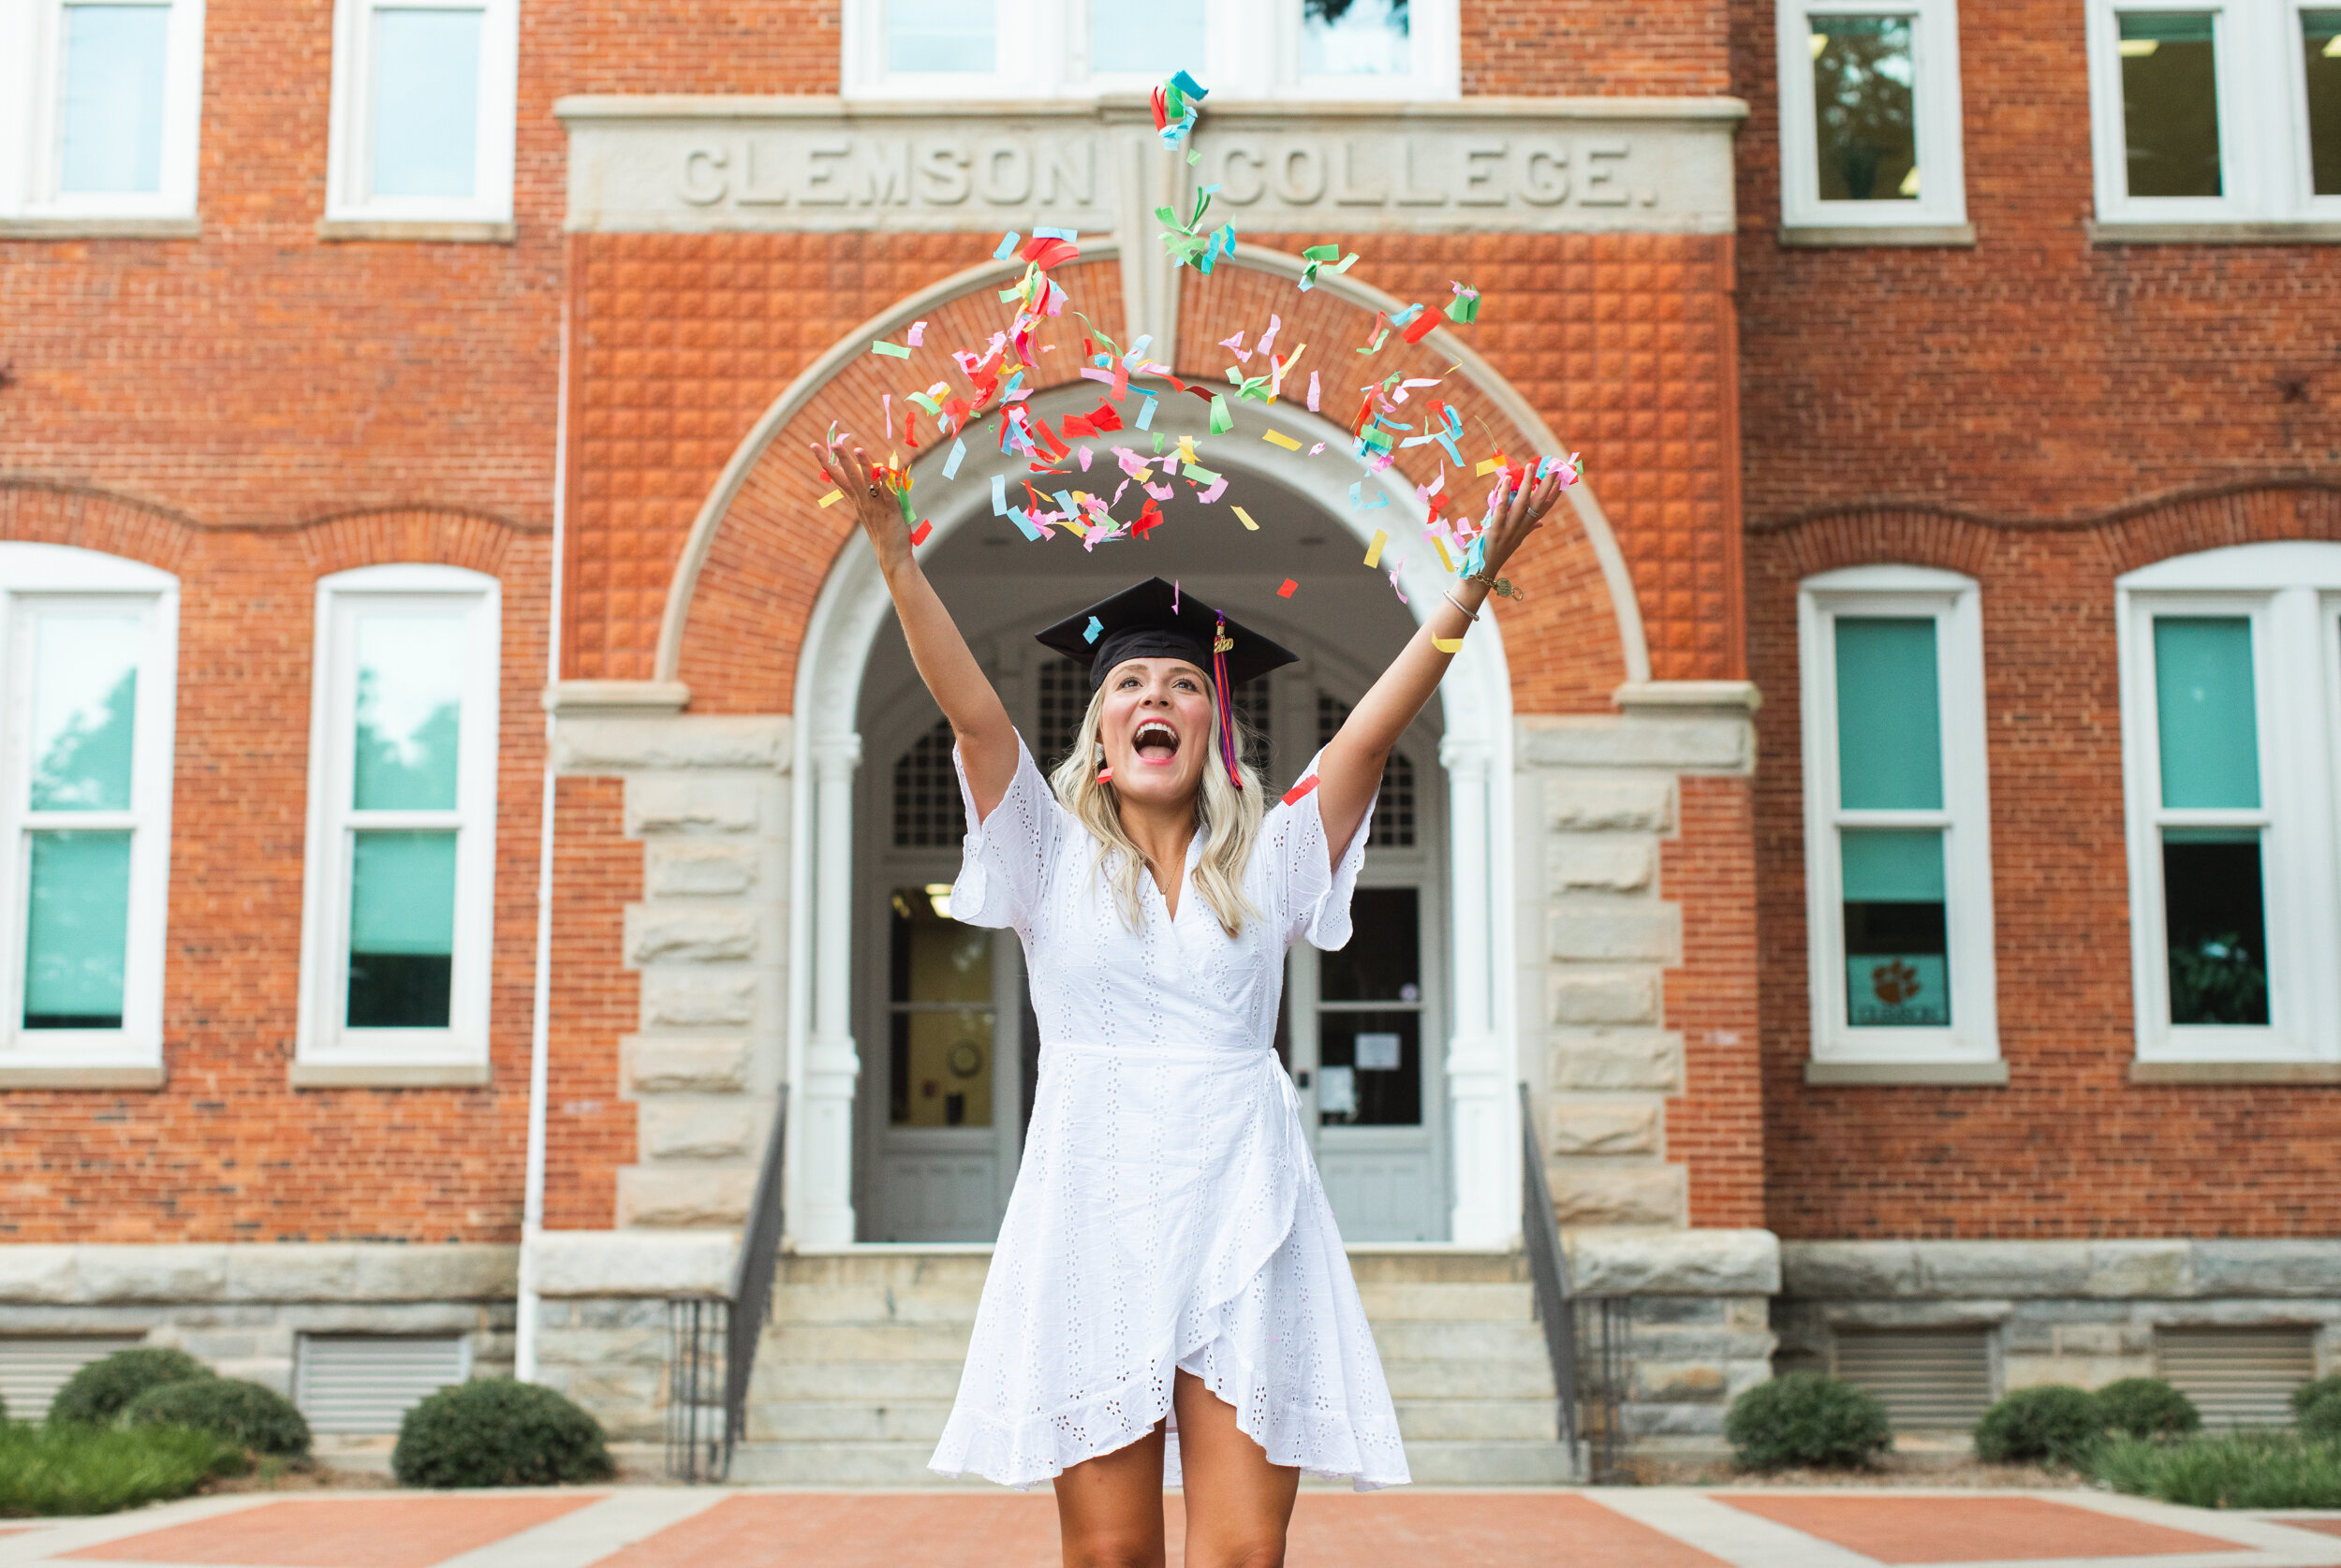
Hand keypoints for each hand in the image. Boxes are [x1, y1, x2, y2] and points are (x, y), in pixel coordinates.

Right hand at [812, 432, 913, 574]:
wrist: (892, 556)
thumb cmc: (881, 531)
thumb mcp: (867, 510)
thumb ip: (861, 494)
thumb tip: (856, 479)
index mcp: (856, 500)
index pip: (838, 477)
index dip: (825, 461)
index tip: (814, 446)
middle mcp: (863, 502)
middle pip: (849, 477)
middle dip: (841, 459)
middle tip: (833, 443)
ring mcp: (876, 506)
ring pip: (867, 482)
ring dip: (863, 466)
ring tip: (857, 450)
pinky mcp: (891, 512)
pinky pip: (888, 495)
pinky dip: (887, 482)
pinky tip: (885, 470)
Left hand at [1478, 463, 1566, 577]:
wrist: (1482, 573)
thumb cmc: (1495, 553)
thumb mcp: (1514, 540)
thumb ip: (1527, 528)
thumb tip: (1540, 522)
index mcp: (1526, 529)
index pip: (1544, 510)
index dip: (1554, 495)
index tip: (1564, 480)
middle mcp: (1521, 529)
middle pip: (1538, 504)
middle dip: (1547, 485)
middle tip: (1554, 468)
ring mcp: (1509, 530)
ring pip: (1522, 504)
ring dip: (1527, 483)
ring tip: (1531, 466)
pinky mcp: (1496, 531)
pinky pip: (1501, 510)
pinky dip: (1504, 494)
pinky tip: (1507, 480)